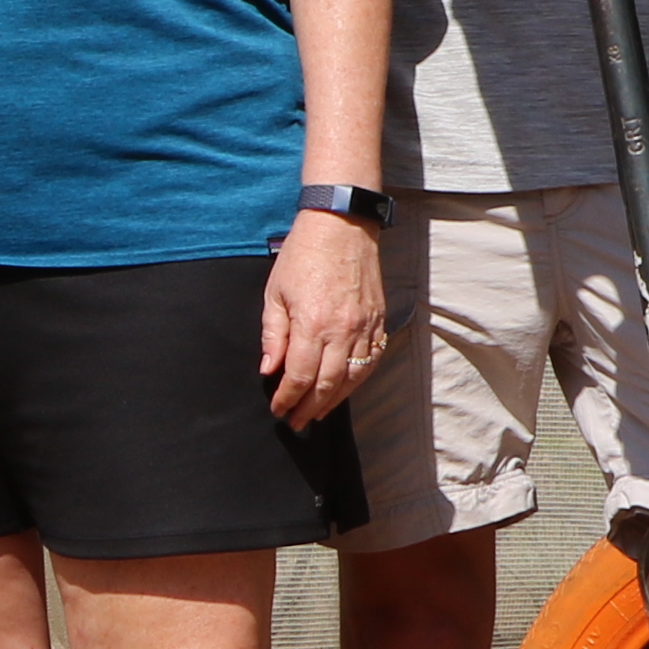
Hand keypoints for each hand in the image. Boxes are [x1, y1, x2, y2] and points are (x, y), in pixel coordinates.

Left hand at [260, 207, 388, 428]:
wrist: (341, 225)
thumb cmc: (303, 255)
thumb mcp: (275, 293)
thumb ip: (273, 334)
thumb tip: (269, 370)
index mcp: (312, 324)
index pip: (299, 376)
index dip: (287, 399)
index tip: (279, 410)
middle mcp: (342, 330)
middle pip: (327, 385)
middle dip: (310, 408)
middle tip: (297, 422)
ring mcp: (365, 327)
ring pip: (353, 378)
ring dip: (335, 401)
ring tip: (319, 413)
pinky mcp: (379, 321)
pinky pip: (372, 361)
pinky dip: (359, 380)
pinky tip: (346, 388)